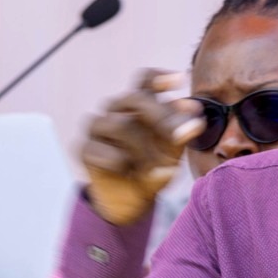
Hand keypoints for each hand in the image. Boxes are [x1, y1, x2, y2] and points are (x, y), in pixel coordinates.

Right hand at [80, 69, 199, 226]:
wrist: (130, 200)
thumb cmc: (154, 167)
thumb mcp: (174, 151)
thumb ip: (182, 134)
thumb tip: (193, 118)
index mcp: (138, 104)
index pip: (144, 79)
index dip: (159, 77)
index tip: (180, 81)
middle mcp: (115, 110)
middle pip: (135, 98)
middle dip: (161, 116)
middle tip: (179, 136)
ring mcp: (96, 127)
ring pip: (121, 125)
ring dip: (144, 148)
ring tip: (154, 167)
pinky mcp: (84, 149)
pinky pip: (105, 151)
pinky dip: (122, 164)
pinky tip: (126, 171)